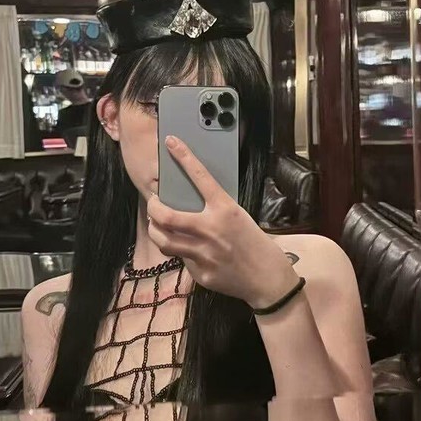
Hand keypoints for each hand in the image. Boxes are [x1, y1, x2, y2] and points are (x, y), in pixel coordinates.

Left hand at [147, 136, 297, 308]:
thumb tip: (187, 205)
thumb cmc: (255, 243)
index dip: (183, 156)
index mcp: (225, 210)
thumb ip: (214, 211)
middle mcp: (211, 229)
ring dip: (156, 230)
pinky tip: (189, 251)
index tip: (170, 142)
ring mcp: (203, 253)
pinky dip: (180, 252)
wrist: (268, 278)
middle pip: (165, 216)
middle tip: (154, 203)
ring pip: (164, 240)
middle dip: (153, 207)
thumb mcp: (239, 217)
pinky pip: (181, 259)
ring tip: (158, 225)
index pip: (200, 177)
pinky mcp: (201, 273)